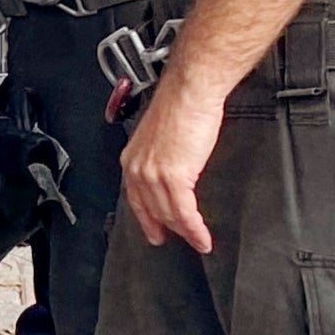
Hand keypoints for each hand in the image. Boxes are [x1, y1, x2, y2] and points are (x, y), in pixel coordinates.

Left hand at [119, 66, 223, 253]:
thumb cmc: (181, 104)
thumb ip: (162, 157)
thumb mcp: (162, 137)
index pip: (136, 198)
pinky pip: (185, 213)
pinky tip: (202, 238)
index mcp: (132, 158)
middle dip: (169, 228)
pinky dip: (195, 229)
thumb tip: (173, 170)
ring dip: (186, 233)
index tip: (153, 231)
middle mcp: (137, 169)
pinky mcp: (174, 178)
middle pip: (153, 210)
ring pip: (169, 214)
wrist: (190, 91)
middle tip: (181, 239)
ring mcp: (154, 175)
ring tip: (198, 242)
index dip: (146, 219)